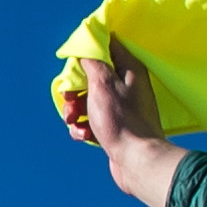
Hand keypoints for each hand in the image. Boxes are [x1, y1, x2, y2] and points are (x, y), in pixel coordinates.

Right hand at [63, 49, 189, 206]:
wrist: (136, 160)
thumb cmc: (122, 120)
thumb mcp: (102, 84)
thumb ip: (91, 62)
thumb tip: (85, 48)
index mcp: (129, 69)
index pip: (106, 46)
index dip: (87, 52)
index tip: (74, 64)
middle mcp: (127, 85)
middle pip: (91, 76)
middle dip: (74, 88)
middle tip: (70, 98)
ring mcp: (121, 108)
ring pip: (88, 100)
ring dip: (74, 110)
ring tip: (72, 121)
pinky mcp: (115, 127)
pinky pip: (92, 120)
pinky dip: (82, 126)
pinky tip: (83, 135)